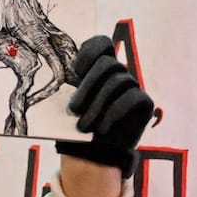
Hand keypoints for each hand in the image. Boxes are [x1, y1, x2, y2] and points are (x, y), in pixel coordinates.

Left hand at [56, 36, 157, 175]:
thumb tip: (52, 72)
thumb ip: (66, 87)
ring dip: (97, 105)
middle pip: (108, 63)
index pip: (102, 43)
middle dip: (88, 86)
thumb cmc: (77, 125)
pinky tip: (103, 128)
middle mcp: (118, 73)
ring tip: (84, 126)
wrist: (94, 154)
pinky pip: (133, 97)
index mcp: (98, 68)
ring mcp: (133, 86)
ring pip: (118, 81)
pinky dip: (114, 112)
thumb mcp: (67, 104)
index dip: (90, 52)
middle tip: (74, 108)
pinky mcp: (144, 103)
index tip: (76, 72)